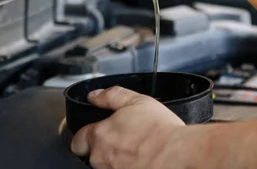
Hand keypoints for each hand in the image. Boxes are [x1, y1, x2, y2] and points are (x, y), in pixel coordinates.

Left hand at [70, 86, 184, 168]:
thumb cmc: (160, 130)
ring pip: (106, 166)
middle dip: (103, 148)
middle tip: (123, 140)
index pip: (77, 140)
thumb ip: (111, 96)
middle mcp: (100, 159)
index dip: (86, 135)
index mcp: (99, 136)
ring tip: (136, 150)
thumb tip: (95, 96)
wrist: (178, 154)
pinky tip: (141, 161)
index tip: (96, 132)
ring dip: (116, 159)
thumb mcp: (137, 101)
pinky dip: (127, 166)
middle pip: (92, 155)